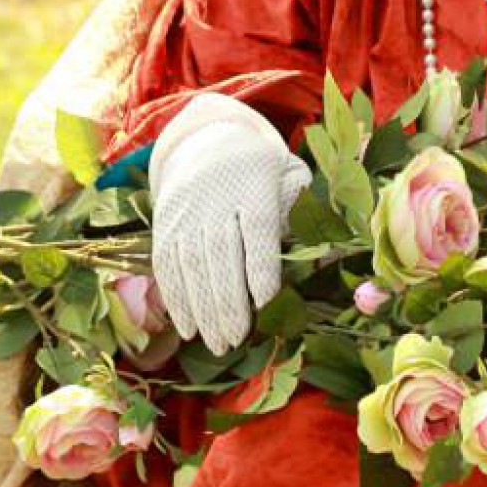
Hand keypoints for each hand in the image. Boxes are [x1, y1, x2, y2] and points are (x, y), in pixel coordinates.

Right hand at [149, 95, 310, 353]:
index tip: (265, 303)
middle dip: (227, 301)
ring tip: (217, 344)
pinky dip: (176, 299)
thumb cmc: (262, 172)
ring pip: (190, 262)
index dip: (260, 266)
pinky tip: (188, 328)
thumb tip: (322, 254)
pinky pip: (166, 263)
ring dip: (202, 309)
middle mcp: (216, 195)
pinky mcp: (165, 223)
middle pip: (220, 251)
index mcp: (255, 181)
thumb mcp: (290, 177)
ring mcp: (186, 210)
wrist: (207, 143)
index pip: (258, 226)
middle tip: (237, 340)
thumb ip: (303, 211)